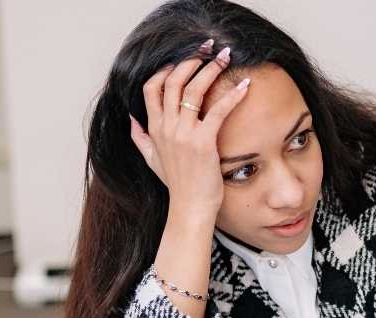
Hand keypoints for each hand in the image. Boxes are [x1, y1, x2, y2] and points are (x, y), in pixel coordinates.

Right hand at [129, 41, 250, 218]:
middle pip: (174, 81)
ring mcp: (183, 134)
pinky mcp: (203, 142)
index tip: (184, 60)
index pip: (152, 87)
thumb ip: (140, 138)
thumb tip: (130, 120)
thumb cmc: (177, 185)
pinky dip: (232, 95)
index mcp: (154, 128)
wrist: (190, 208)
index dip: (167, 69)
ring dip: (211, 69)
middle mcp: (166, 127)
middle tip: (210, 49)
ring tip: (226, 58)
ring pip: (194, 90)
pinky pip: (218, 111)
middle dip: (192, 60)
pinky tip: (245, 86)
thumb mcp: (152, 160)